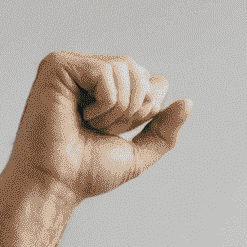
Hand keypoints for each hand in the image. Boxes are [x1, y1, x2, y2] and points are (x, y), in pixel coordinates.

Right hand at [5, 50, 192, 206]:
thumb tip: (188, 102)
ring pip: (127, 70)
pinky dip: (105, 105)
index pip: (150, 81)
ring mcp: (72, 65)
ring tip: (90, 124)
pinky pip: (107, 74)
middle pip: (141, 73)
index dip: (145, 111)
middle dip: (133, 111)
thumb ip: (163, 129)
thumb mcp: (138, 152)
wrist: (57, 182)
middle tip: (100, 130)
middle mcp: (88, 71)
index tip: (114, 132)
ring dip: (118, 110)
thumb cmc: (88, 171)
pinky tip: (80, 116)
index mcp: (104, 87)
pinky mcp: (57, 64)